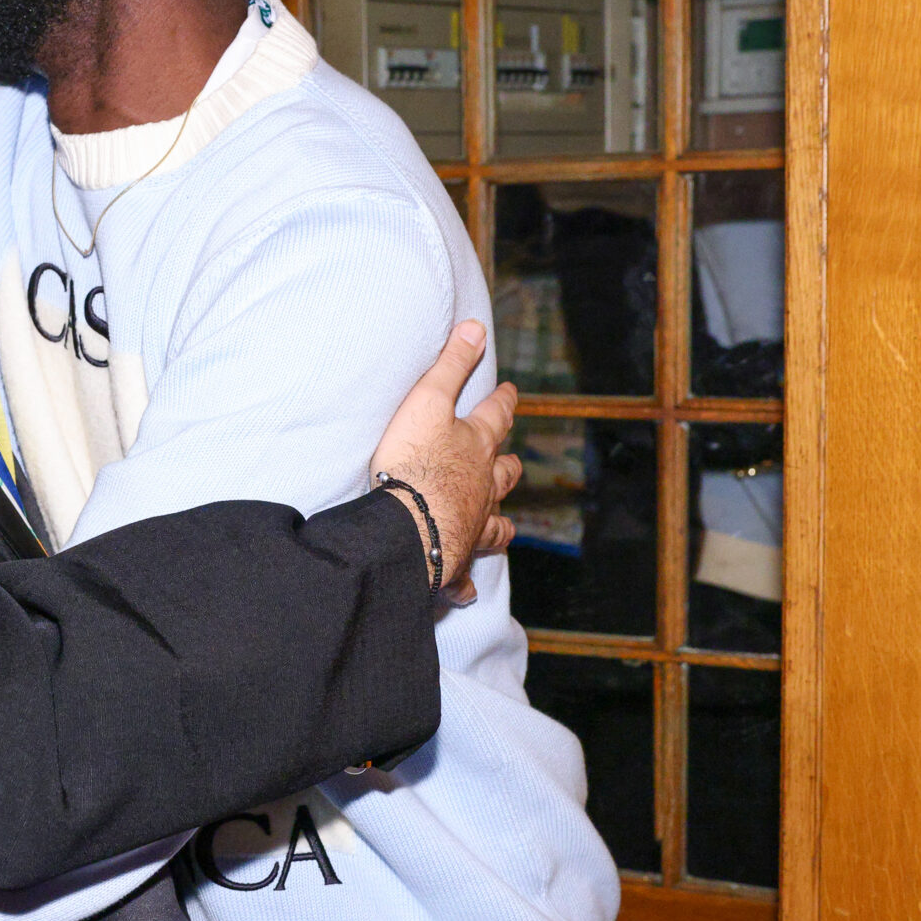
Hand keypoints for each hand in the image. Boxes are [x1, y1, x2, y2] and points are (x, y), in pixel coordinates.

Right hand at [368, 319, 523, 606]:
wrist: (407, 522)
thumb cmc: (413, 461)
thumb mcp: (428, 401)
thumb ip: (451, 365)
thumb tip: (476, 328)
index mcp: (475, 445)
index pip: (495, 417)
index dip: (503, 402)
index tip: (510, 392)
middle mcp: (482, 486)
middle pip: (504, 473)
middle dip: (508, 464)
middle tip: (513, 459)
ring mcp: (472, 523)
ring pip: (495, 523)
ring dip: (500, 522)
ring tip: (504, 524)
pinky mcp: (455, 557)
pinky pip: (463, 574)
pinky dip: (465, 582)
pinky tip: (467, 592)